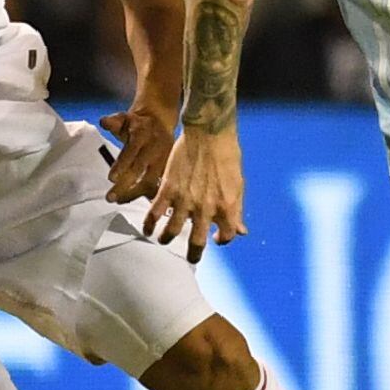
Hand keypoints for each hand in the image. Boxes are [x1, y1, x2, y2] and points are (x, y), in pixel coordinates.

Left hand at [99, 104, 175, 203]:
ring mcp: (164, 159)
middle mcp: (155, 148)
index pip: (131, 151)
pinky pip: (161, 185)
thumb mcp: (125, 118)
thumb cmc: (138, 124)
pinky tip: (138, 204)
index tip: (111, 179)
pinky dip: (152, 196)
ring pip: (152, 181)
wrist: (160, 122)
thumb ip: (113, 122)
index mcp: (143, 134)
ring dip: (136, 194)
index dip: (122, 165)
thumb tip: (104, 122)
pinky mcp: (170, 169)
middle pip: (140, 170)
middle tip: (110, 197)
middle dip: (125, 186)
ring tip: (120, 201)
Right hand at [144, 127, 246, 263]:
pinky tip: (147, 228)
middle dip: (193, 254)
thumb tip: (241, 232)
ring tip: (164, 239)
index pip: (226, 236)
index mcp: (227, 206)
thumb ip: (236, 210)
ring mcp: (185, 199)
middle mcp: (206, 208)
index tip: (215, 238)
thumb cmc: (227, 155)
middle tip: (191, 257)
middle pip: (197, 242)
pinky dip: (149, 224)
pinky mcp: (168, 188)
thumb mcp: (237, 184)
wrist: (209, 132)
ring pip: (172, 231)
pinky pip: (155, 212)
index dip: (221, 240)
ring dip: (167, 239)